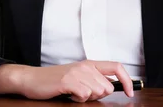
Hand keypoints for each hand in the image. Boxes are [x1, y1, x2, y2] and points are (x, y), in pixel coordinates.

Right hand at [19, 60, 133, 101]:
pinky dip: (78, 99)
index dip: (127, 80)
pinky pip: (84, 95)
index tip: (129, 93)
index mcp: (90, 63)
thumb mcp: (78, 76)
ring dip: (86, 98)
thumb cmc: (55, 81)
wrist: (32, 79)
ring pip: (97, 92)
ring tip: (73, 93)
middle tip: (82, 93)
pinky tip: (68, 94)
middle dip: (98, 95)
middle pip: (107, 87)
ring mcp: (77, 72)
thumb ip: (95, 79)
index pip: (117, 67)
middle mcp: (86, 66)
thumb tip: (114, 87)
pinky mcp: (68, 80)